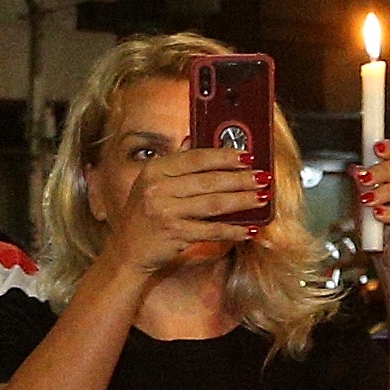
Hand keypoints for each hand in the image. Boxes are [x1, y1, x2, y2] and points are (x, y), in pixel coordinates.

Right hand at [102, 145, 272, 277]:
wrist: (126, 252)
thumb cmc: (144, 217)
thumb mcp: (152, 184)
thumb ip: (175, 164)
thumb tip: (194, 138)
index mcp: (155, 170)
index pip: (195, 158)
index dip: (224, 156)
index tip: (247, 156)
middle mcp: (158, 188)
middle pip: (209, 180)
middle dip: (240, 179)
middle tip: (263, 177)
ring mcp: (165, 212)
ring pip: (213, 204)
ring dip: (241, 201)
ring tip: (261, 198)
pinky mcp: (175, 234)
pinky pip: (211, 230)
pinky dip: (232, 230)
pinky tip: (248, 229)